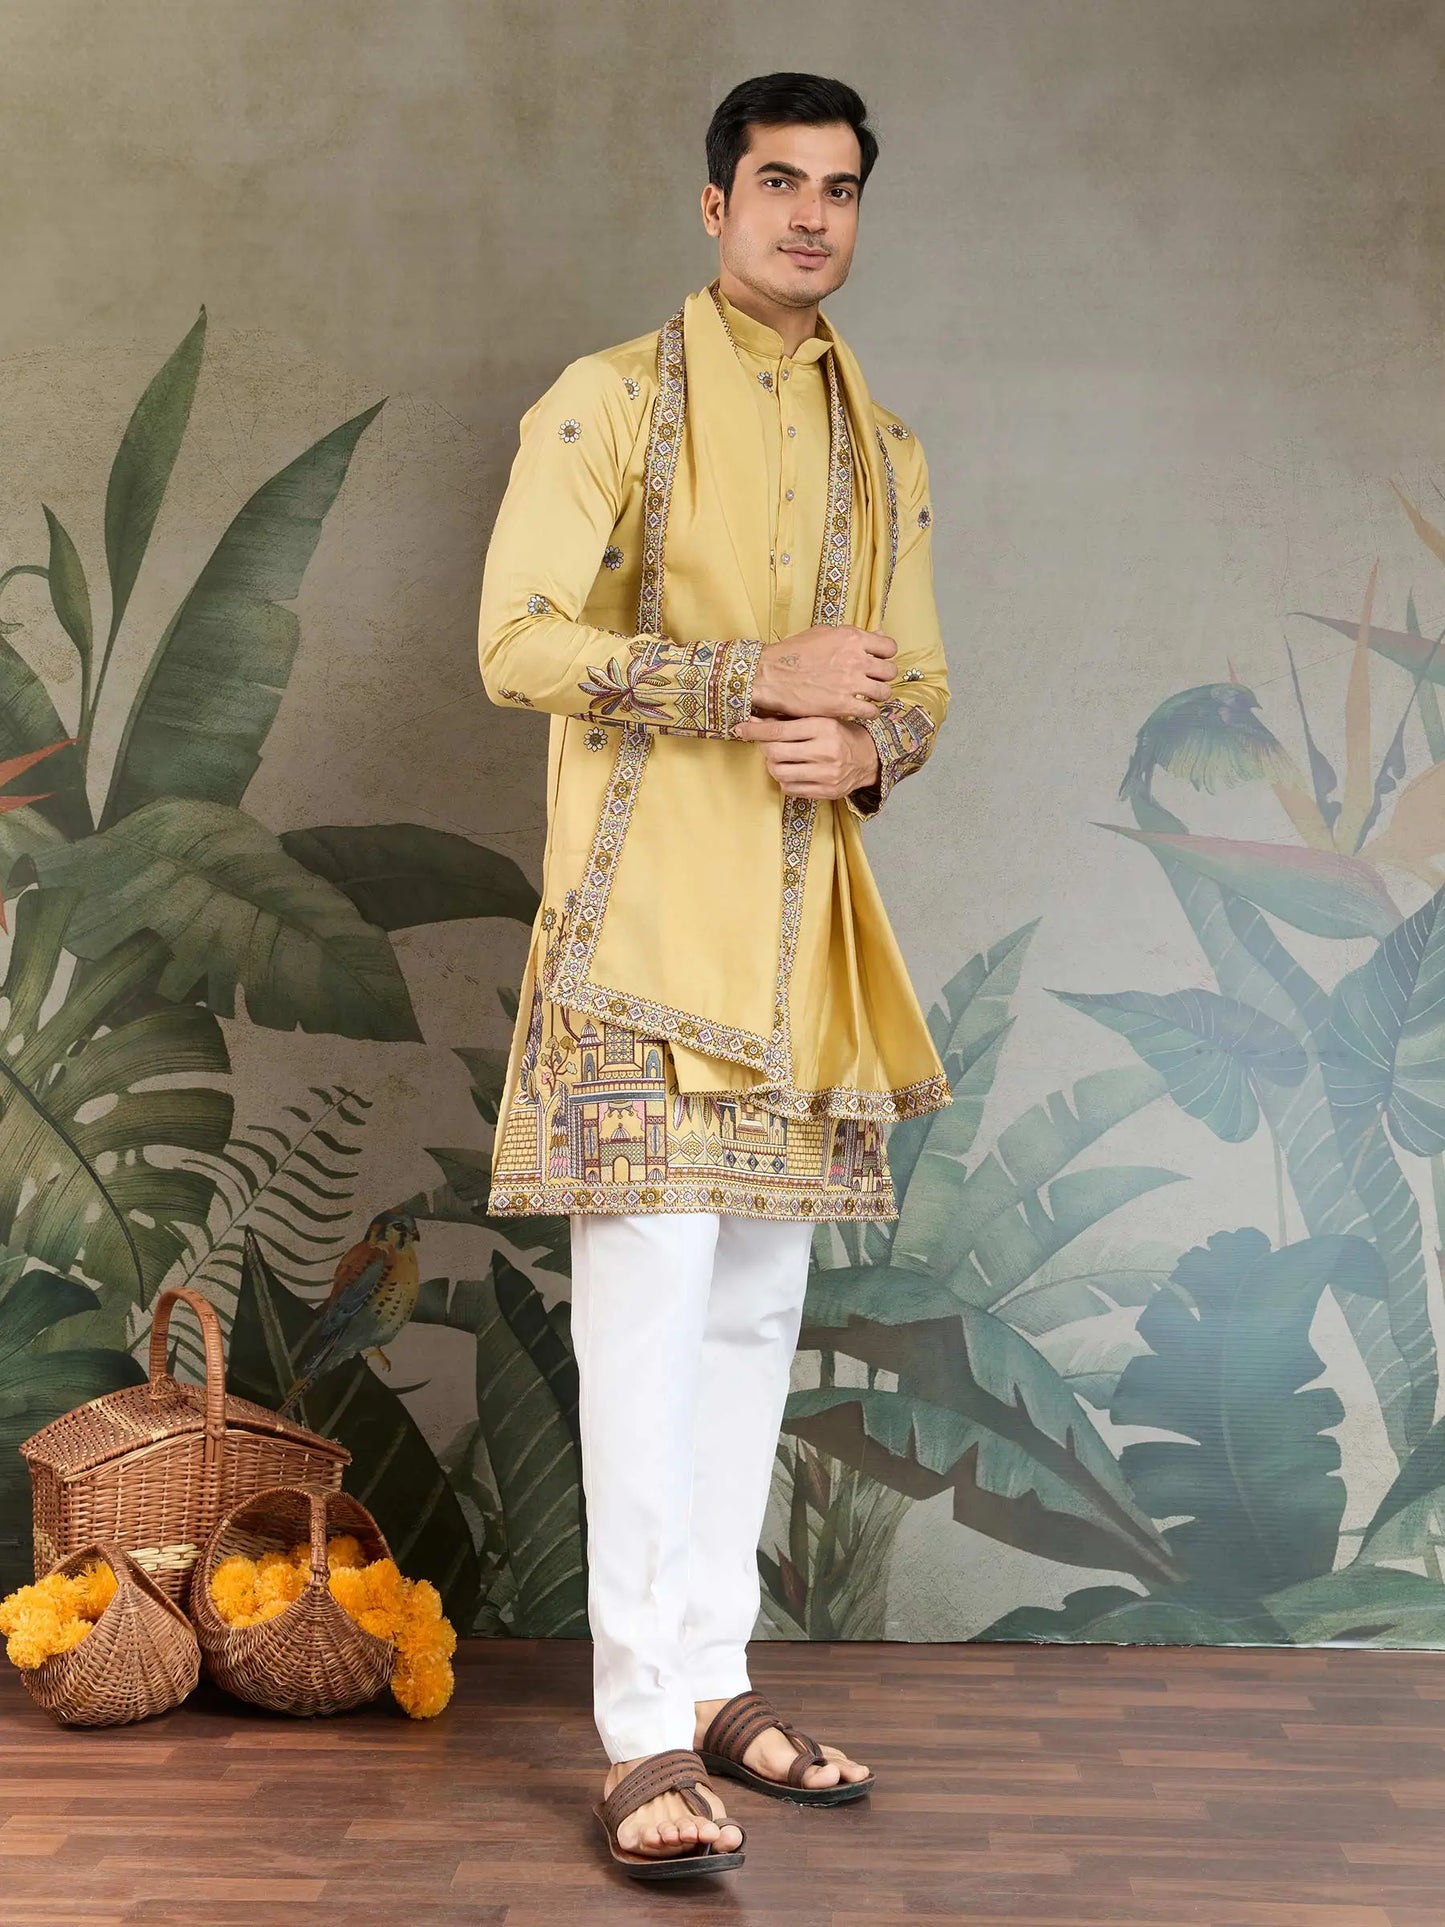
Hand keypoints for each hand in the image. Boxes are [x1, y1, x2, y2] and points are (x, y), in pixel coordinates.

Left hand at [731, 715, 880, 799]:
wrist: (869, 758)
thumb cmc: (839, 734)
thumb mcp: (819, 719)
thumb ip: (789, 720)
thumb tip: (754, 722)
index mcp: (823, 727)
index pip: (778, 731)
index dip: (754, 730)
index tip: (740, 728)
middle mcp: (825, 751)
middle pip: (774, 753)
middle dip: (765, 748)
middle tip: (768, 744)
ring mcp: (826, 774)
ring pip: (779, 773)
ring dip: (774, 765)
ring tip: (782, 758)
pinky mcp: (826, 792)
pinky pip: (790, 788)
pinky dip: (785, 780)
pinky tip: (794, 770)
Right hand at [750, 625, 896, 720]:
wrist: (770, 674)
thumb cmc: (793, 653)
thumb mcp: (824, 634)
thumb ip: (853, 636)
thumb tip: (878, 636)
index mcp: (852, 638)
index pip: (889, 647)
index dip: (885, 656)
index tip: (877, 663)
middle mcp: (855, 659)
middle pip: (890, 671)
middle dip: (882, 677)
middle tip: (872, 682)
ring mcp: (850, 683)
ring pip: (884, 692)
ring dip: (877, 696)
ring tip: (866, 697)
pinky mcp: (842, 704)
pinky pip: (871, 711)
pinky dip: (868, 712)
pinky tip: (859, 710)